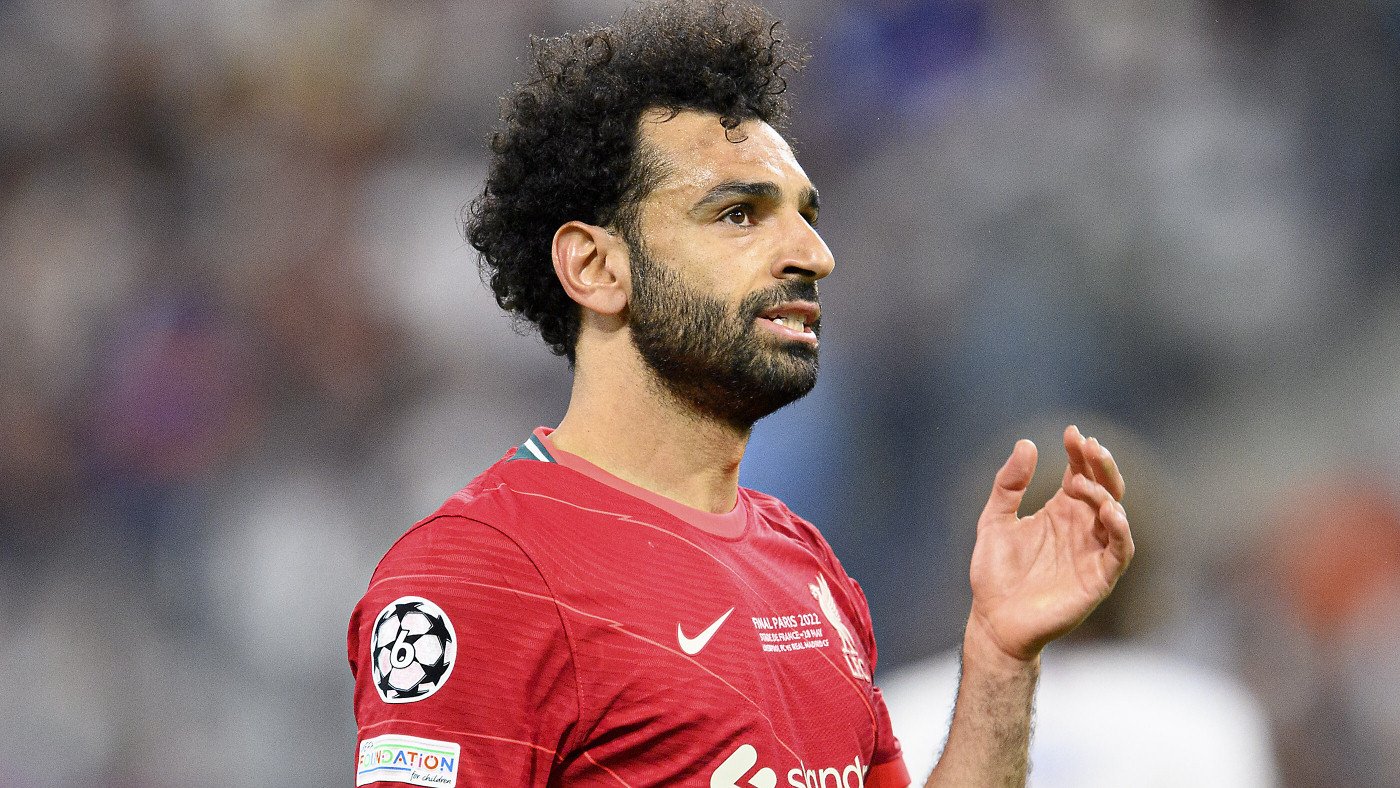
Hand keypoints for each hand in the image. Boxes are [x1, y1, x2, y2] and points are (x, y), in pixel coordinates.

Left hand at [966, 425, 1132, 663]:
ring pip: (1116, 515)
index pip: (1080, 474)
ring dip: (1107, 494)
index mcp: (1060, 511)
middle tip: (1091, 447)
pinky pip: (1119, 551)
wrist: (994, 619)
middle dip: (1101, 466)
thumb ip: (1008, 485)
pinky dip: (1120, 530)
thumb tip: (1027, 443)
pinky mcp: (1098, 578)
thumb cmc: (995, 573)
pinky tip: (1110, 512)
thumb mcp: (994, 520)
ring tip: (1086, 484)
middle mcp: (1081, 528)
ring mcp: (1092, 552)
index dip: (1080, 453)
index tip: (1072, 433)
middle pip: (1104, 488)